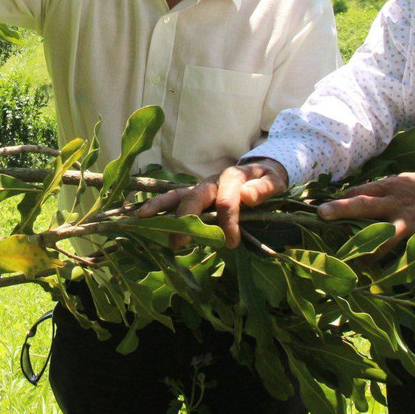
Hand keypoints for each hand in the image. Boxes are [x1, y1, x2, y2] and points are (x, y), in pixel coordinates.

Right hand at [136, 159, 288, 248]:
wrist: (262, 169)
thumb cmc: (267, 180)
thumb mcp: (275, 182)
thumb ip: (264, 188)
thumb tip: (247, 196)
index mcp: (232, 178)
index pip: (226, 201)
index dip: (227, 222)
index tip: (232, 243)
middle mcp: (212, 182)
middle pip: (194, 197)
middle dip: (185, 218)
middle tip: (178, 242)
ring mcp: (200, 189)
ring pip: (177, 195)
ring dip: (159, 206)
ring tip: (140, 216)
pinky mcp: (194, 196)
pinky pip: (173, 201)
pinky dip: (156, 207)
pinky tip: (139, 216)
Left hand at [317, 172, 414, 252]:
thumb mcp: (410, 182)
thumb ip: (388, 190)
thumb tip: (362, 196)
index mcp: (392, 185)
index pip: (360, 190)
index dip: (340, 197)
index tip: (321, 205)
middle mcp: (396, 199)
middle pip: (362, 202)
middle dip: (340, 208)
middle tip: (320, 213)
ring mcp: (407, 217)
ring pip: (380, 232)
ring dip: (363, 245)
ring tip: (349, 258)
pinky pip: (400, 250)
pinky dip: (388, 261)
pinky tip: (376, 271)